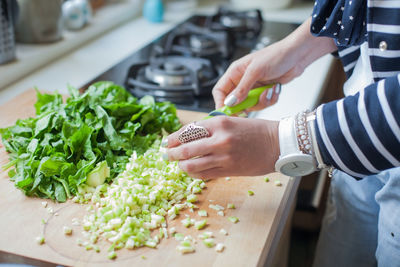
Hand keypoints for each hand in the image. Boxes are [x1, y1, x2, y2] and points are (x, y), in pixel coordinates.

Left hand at [164, 116, 279, 179]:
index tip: (167, 142)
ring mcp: (224, 156)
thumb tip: (190, 137)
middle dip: (172, 153)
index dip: (174, 138)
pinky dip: (194, 174)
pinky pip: (204, 174)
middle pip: (185, 149)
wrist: (278, 143)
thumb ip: (212, 129)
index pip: (188, 131)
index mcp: (219, 123)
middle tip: (166, 155)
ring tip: (179, 165)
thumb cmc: (256, 131)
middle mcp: (219, 139)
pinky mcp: (229, 170)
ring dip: (181, 166)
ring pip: (192, 165)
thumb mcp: (232, 122)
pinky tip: (192, 171)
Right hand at [213, 18, 336, 110]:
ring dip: (261, 102)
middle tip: (251, 108)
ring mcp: (254, 87)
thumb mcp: (256, 71)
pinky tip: (275, 89)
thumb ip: (242, 89)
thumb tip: (230, 102)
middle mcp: (243, 81)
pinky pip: (262, 104)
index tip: (227, 113)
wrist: (297, 55)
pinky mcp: (264, 92)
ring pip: (250, 105)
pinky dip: (270, 99)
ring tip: (269, 91)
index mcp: (235, 72)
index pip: (220, 91)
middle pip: (235, 102)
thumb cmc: (276, 55)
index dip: (221, 103)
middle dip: (245, 106)